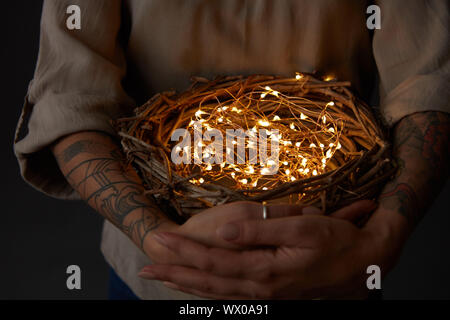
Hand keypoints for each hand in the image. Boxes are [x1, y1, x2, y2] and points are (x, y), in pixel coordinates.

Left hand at [139, 200, 380, 298]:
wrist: (363, 265)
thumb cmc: (335, 243)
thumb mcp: (301, 229)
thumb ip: (261, 230)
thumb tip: (224, 232)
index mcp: (265, 270)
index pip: (214, 260)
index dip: (185, 251)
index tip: (160, 240)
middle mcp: (260, 288)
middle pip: (208, 281)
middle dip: (175, 272)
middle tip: (146, 265)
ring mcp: (264, 295)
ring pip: (216, 292)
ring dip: (186, 284)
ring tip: (162, 278)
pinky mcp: (270, 294)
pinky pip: (231, 296)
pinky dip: (209, 292)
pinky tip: (198, 289)